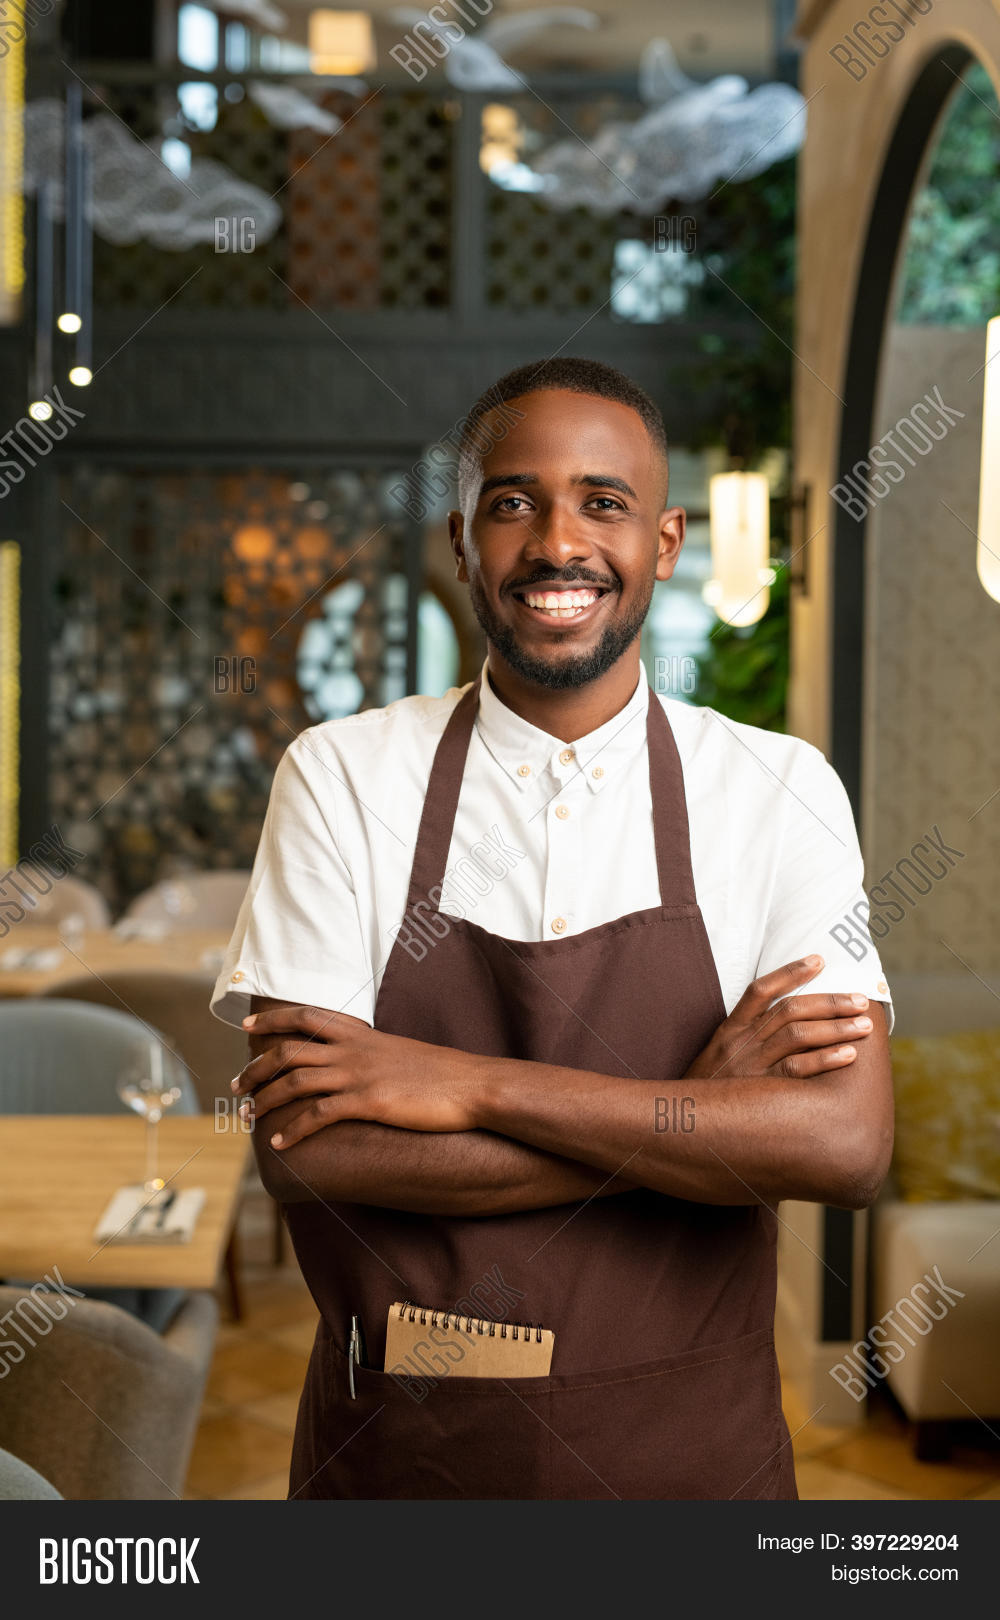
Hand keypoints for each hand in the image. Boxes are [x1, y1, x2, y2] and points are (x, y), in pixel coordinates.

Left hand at [233, 1004, 484, 1146]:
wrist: (473, 1085)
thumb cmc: (441, 1074)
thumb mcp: (399, 1052)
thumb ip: (370, 1053)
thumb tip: (352, 1065)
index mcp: (360, 1034)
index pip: (305, 1017)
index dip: (272, 1020)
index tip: (247, 1028)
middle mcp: (354, 1049)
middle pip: (289, 1050)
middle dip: (256, 1068)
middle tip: (236, 1087)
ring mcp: (360, 1074)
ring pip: (295, 1081)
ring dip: (265, 1099)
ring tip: (248, 1116)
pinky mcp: (369, 1102)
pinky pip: (318, 1115)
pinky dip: (293, 1130)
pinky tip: (280, 1144)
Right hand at [684, 955, 874, 1080]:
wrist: (683, 1124)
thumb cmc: (709, 1092)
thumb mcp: (719, 1057)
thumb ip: (746, 1039)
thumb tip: (788, 1024)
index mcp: (730, 1029)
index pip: (761, 990)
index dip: (790, 972)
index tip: (819, 960)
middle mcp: (740, 1041)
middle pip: (789, 1009)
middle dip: (829, 1002)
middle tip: (861, 1000)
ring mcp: (750, 1065)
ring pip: (797, 1035)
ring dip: (835, 1027)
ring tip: (864, 1025)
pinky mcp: (760, 1090)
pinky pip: (797, 1069)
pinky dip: (826, 1059)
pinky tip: (849, 1054)